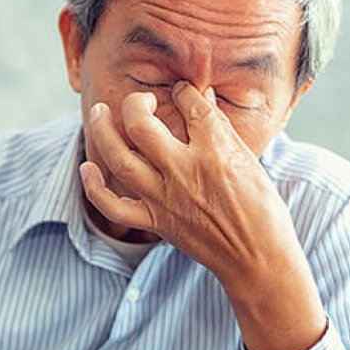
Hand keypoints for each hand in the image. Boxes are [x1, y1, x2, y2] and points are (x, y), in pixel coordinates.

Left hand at [80, 81, 296, 284]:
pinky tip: (88, 167)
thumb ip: (220, 127)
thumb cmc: (261, 209)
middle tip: (141, 101)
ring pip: (120, 159)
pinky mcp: (155, 222)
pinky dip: (94, 188)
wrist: (256, 258)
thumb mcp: (248, 160)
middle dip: (135, 103)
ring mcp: (165, 198)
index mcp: (215, 151)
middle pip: (141, 125)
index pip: (189, 105)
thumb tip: (202, 94)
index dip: (183, 92)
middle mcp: (184, 171)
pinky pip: (113, 206)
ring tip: (99, 112)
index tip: (181, 92)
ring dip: (103, 131)